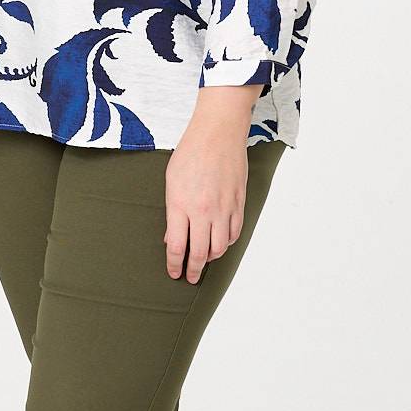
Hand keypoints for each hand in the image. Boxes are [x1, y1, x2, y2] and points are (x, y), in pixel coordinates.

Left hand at [164, 85, 259, 281]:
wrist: (218, 133)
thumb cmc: (191, 152)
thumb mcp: (171, 181)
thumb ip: (172, 212)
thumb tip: (172, 237)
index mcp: (181, 205)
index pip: (177, 247)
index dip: (174, 265)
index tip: (173, 273)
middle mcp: (203, 211)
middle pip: (199, 254)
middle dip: (193, 270)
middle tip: (190, 277)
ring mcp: (223, 208)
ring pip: (219, 247)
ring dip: (210, 258)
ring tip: (203, 260)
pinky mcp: (239, 203)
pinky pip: (234, 233)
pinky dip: (226, 243)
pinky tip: (220, 243)